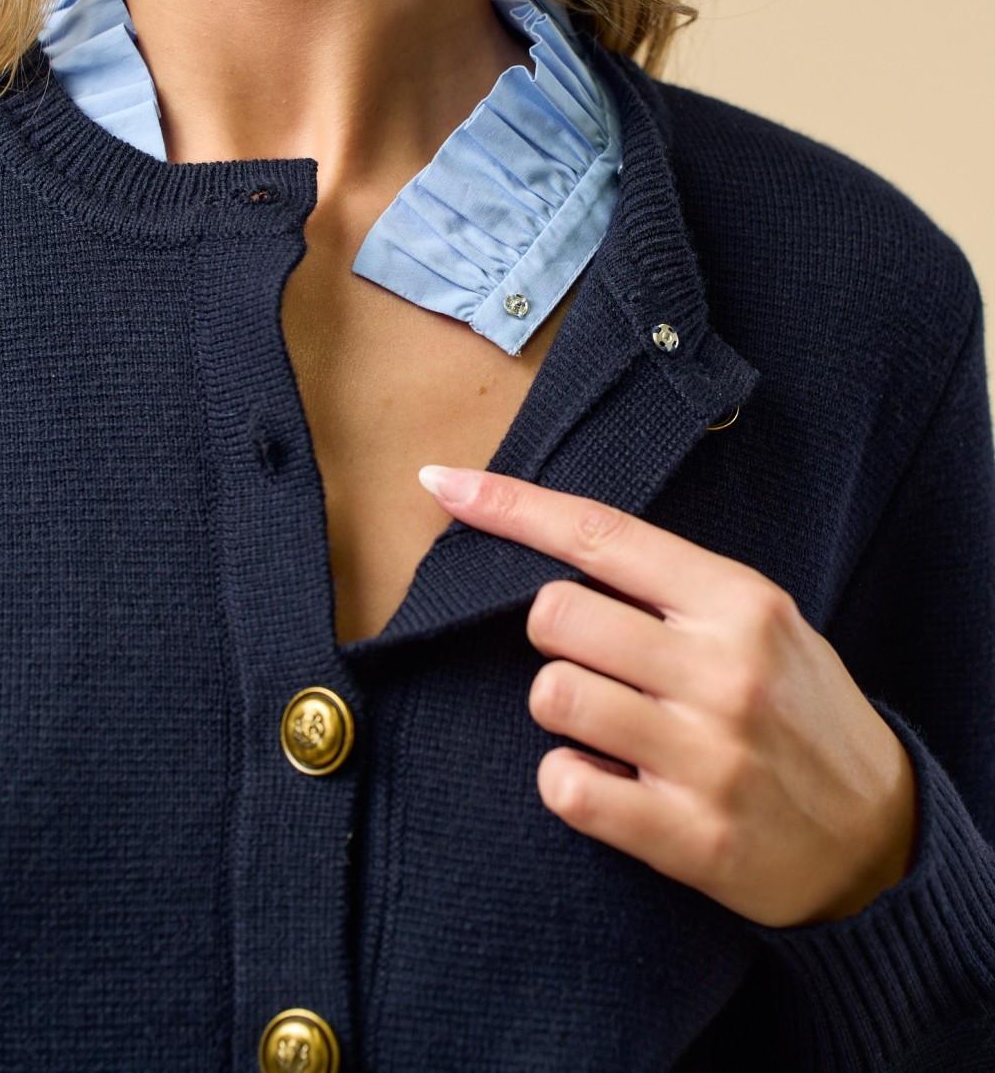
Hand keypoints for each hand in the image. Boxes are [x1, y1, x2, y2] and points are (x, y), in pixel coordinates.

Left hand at [417, 464, 918, 928]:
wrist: (877, 835)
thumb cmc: (798, 709)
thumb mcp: (761, 622)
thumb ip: (672, 588)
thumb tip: (551, 546)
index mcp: (739, 601)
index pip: (600, 534)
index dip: (511, 506)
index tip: (444, 485)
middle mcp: (723, 669)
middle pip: (553, 614)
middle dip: (552, 635)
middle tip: (597, 662)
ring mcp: (707, 756)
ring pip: (551, 695)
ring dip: (561, 708)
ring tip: (611, 725)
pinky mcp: (689, 836)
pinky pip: (566, 786)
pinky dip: (570, 780)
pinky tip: (611, 781)